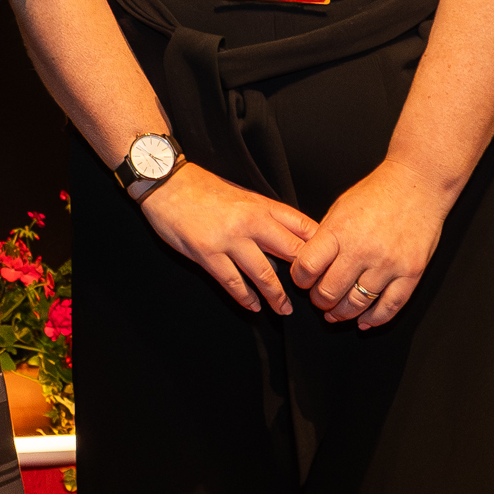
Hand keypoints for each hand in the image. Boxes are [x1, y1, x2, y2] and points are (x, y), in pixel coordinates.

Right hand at [141, 164, 319, 313]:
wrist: (166, 183)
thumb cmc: (202, 188)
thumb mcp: (241, 195)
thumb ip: (265, 217)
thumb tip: (286, 244)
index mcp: (261, 205)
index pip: (303, 227)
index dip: (320, 248)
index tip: (327, 265)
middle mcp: (250, 222)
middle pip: (291, 253)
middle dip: (305, 277)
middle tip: (312, 294)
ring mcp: (229, 239)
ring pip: (265, 274)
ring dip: (277, 296)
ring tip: (283, 309)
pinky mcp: (208, 253)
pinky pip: (233, 282)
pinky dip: (246, 298)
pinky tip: (253, 305)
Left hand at [288, 158, 452, 328]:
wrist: (417, 184)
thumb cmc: (377, 193)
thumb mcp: (340, 208)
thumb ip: (325, 238)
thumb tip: (309, 266)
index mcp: (340, 230)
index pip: (308, 267)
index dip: (300, 280)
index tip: (303, 281)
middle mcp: (363, 249)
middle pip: (330, 292)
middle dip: (320, 301)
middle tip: (320, 300)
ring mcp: (389, 263)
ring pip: (357, 304)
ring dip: (343, 314)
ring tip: (337, 312)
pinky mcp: (411, 273)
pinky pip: (390, 307)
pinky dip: (374, 319)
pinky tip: (364, 321)